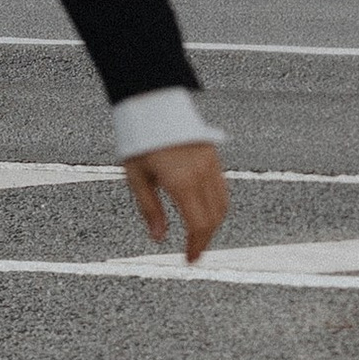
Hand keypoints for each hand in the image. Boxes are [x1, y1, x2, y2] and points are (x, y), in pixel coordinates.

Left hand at [124, 139, 227, 263]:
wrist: (151, 100)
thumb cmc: (139, 137)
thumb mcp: (136, 176)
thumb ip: (149, 209)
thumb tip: (158, 238)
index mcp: (182, 181)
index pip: (199, 225)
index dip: (197, 246)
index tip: (190, 259)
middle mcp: (201, 173)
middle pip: (215, 217)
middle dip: (206, 237)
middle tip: (193, 249)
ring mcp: (210, 162)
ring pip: (222, 202)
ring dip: (213, 221)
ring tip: (197, 232)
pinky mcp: (212, 153)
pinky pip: (221, 186)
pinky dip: (216, 203)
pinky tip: (202, 208)